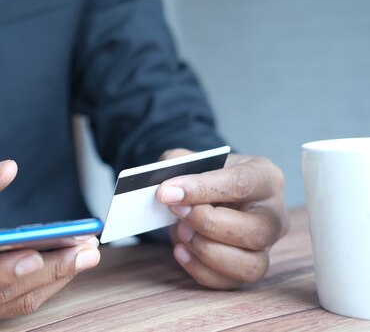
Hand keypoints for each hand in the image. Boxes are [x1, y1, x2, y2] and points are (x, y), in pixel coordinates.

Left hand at [157, 149, 288, 288]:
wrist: (205, 194)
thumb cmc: (204, 176)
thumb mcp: (191, 159)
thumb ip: (179, 165)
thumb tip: (167, 189)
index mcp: (265, 177)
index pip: (241, 184)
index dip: (202, 189)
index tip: (167, 193)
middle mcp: (274, 214)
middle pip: (256, 231)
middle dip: (208, 224)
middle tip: (176, 212)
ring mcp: (267, 246)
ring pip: (251, 265)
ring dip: (208, 251)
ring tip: (182, 231)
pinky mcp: (250, 267)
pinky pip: (231, 282)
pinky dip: (200, 270)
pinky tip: (181, 250)